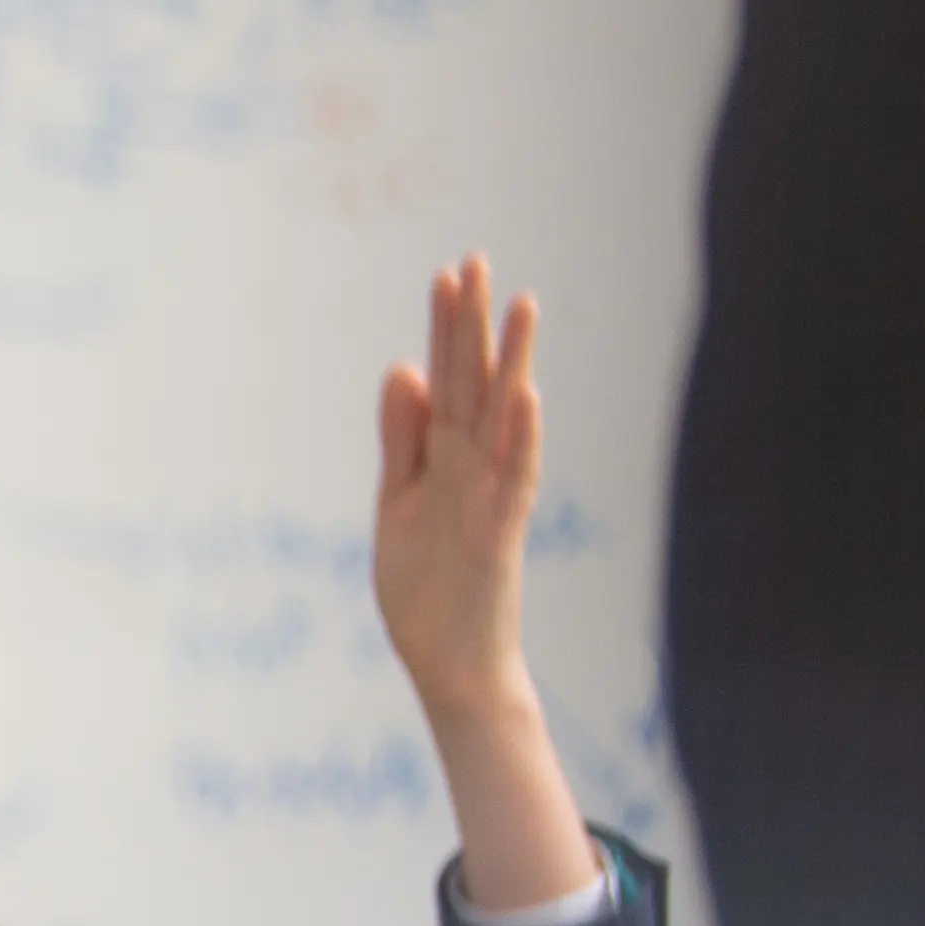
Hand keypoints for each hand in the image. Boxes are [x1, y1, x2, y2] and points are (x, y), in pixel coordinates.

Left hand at [375, 253, 593, 919]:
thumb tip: (401, 371)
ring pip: (505, 421)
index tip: (446, 273)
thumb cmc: (426, 585)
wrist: (448, 665)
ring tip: (522, 305)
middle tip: (474, 260)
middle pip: (476, 386)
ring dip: (513, 364)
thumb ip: (403, 440)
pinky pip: (515, 482)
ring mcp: (491, 500)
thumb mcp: (398, 501)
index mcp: (447, 460)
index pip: (449, 382)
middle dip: (473, 327)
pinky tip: (526, 396)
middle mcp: (475, 470)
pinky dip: (521, 440)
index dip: (446, 331)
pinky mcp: (499, 537)